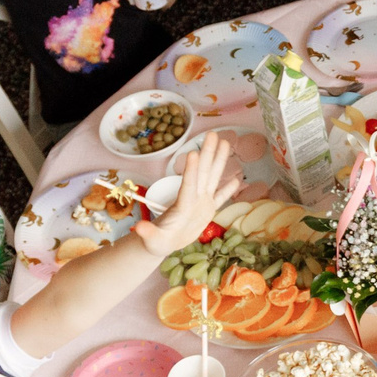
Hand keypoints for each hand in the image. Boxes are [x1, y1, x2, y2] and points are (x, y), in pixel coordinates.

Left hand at [135, 131, 237, 253]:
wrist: (162, 242)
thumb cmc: (155, 241)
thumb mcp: (151, 239)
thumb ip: (147, 232)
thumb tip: (138, 228)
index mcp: (182, 205)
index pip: (188, 185)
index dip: (191, 170)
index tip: (193, 152)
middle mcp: (193, 198)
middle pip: (203, 173)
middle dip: (208, 153)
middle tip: (213, 134)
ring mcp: (201, 202)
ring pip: (213, 178)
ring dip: (219, 161)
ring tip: (226, 143)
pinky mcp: (207, 210)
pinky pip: (220, 197)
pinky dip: (228, 190)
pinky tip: (237, 179)